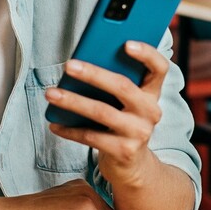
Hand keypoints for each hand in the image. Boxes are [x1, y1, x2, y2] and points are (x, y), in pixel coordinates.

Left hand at [45, 40, 167, 190]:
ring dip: (73, 101)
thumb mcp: (126, 104)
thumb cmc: (122, 124)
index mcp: (151, 94)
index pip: (159, 68)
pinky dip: (70, 130)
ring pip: (102, 112)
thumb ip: (114, 84)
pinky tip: (54, 123)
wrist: (133, 167)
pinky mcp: (124, 152)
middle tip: (68, 65)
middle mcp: (150, 112)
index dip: (146, 54)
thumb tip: (79, 65)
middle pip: (122, 86)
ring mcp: (139, 133)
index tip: (126, 43)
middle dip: (93, 74)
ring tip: (50, 93)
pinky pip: (91, 137)